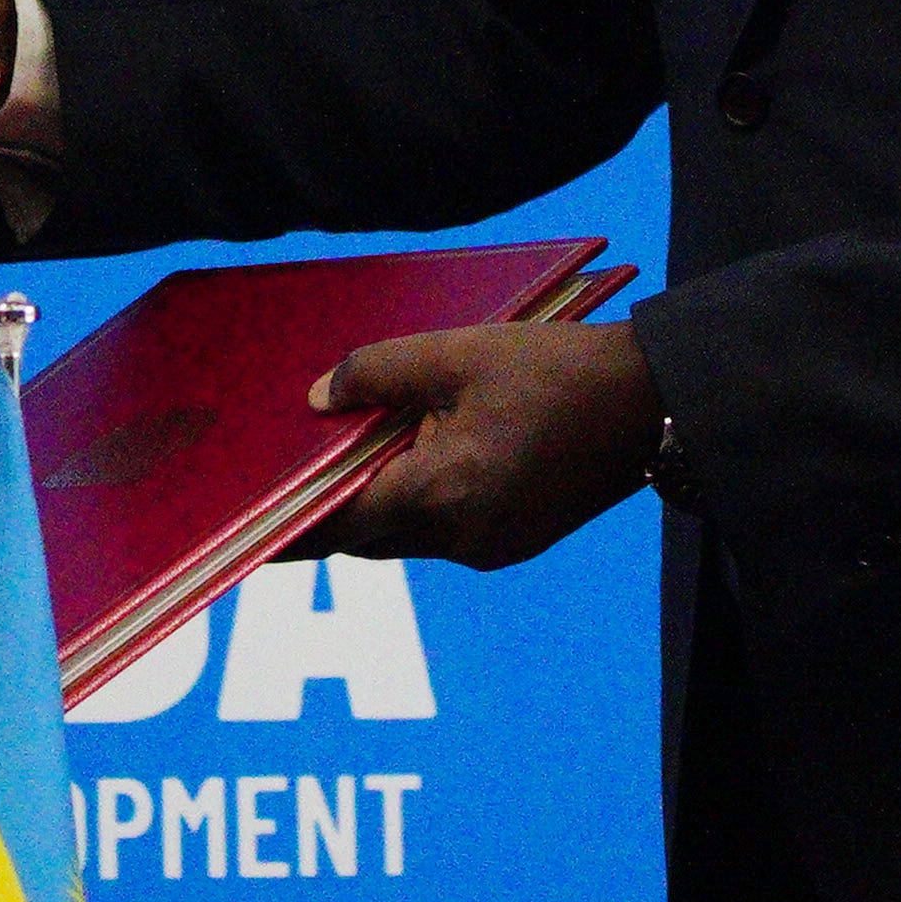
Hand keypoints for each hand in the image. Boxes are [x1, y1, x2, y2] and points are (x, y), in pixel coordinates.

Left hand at [307, 320, 660, 570]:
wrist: (652, 401)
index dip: (292, 519)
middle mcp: (463, 539)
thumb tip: (318, 399)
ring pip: (408, 536)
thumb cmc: (555, 369)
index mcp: (442, 494)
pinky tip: (421, 455)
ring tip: (358, 450)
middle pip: (369, 536)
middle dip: (333, 506)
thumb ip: (377, 373)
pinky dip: (422, 502)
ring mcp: (493, 548)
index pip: (340, 523)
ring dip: (381, 501)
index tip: (249, 525)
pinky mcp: (515, 542)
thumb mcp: (457, 353)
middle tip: (294, 472)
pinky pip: (446, 532)